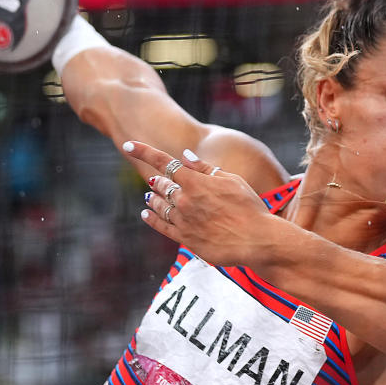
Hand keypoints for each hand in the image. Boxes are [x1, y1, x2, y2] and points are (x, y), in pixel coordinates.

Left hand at [123, 140, 275, 267]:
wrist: (257, 240)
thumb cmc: (249, 207)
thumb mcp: (232, 181)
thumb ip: (205, 168)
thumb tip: (184, 156)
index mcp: (196, 182)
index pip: (164, 162)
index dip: (144, 151)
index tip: (128, 145)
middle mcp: (185, 200)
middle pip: (161, 185)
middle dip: (157, 180)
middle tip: (153, 180)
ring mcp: (183, 220)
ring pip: (159, 205)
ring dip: (153, 198)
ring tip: (149, 196)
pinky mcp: (185, 239)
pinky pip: (161, 226)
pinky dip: (151, 218)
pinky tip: (146, 213)